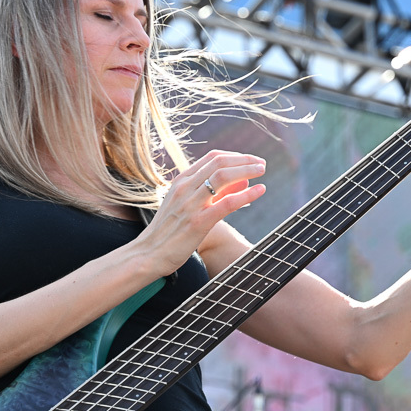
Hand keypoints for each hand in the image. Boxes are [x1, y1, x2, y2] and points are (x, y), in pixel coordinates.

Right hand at [135, 150, 265, 275]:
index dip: (235, 156)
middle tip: (261, 164)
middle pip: (219, 162)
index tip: (250, 160)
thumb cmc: (168, 233)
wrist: (147, 255)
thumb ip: (212, 193)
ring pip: (223, 176)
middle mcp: (185, 188)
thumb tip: (241, 181)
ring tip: (262, 170)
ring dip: (247, 170)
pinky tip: (260, 190)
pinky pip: (227, 203)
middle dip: (244, 160)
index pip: (212, 158)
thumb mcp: (186, 206)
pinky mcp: (198, 222)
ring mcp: (191, 204)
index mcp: (181, 181)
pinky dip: (246, 194)